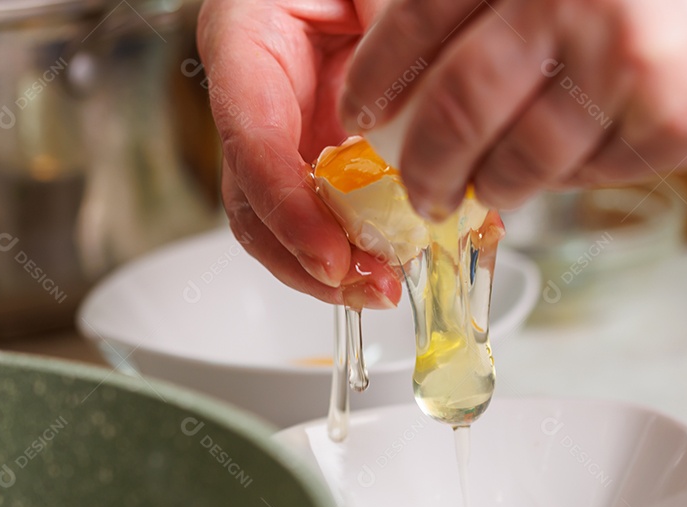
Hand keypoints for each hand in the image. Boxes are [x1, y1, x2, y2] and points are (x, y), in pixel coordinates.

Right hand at [197, 0, 400, 308]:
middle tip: (369, 286)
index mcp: (246, 38)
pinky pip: (328, 213)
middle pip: (254, 197)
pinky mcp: (322, 155)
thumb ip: (400, 45)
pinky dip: (359, 245)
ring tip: (382, 287)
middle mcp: (256, 95)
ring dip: (330, 266)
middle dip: (308, 255)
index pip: (248, 135)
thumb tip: (441, 125)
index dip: (286, 208)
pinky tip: (395, 261)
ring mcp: (287, 132)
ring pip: (284, 220)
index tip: (330, 255)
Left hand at [339, 0, 686, 217]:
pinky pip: (580, 172)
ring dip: (479, 188)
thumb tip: (449, 80)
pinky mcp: (660, 114)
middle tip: (411, 185)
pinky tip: (546, 183)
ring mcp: (613, 50)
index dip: (377, 73)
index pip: (419, 13)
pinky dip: (554, 186)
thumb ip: (528, 10)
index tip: (360, 110)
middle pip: (451, 98)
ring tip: (468, 200)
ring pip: (510, 152)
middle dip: (419, 159)